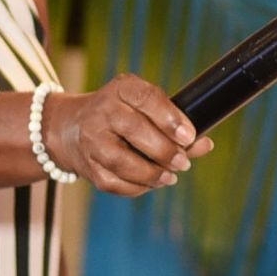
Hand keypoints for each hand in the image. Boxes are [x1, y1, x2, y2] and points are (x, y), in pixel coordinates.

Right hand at [44, 75, 215, 196]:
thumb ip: (176, 125)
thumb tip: (205, 144)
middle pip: (134, 130)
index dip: (170, 118)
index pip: (146, 98)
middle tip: (183, 162)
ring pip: (121, 160)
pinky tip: (151, 183)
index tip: (189, 136)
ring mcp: (91, 139)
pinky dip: (136, 187)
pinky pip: (113, 182)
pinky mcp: (87, 165)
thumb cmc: (122, 116)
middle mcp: (102, 110)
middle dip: (164, 150)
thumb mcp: (145, 109)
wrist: (71, 128)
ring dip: (151, 173)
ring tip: (169, 177)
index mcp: (122, 89)